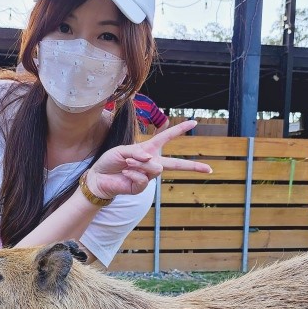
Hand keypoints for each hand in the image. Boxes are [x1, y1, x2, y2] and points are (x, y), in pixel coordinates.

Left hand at [87, 120, 211, 199]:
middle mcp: (151, 162)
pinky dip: (133, 173)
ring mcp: (147, 176)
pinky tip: (125, 172)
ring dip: (139, 164)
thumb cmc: (109, 161)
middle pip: (176, 164)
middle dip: (193, 166)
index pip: (167, 137)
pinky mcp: (141, 186)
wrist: (98, 177)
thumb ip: (138, 152)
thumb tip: (153, 161)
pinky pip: (144, 177)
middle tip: (209, 169)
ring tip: (126, 163)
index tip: (194, 122)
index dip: (180, 129)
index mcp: (149, 149)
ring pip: (155, 168)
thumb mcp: (123, 150)